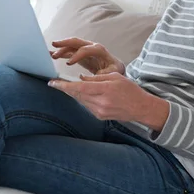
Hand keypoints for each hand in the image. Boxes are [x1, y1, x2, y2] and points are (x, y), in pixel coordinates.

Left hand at [48, 73, 168, 130]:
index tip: (52, 83)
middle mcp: (101, 102)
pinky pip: (86, 105)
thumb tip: (80, 78)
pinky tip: (83, 94)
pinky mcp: (100, 116)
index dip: (64, 86)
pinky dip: (83, 99)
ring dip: (74, 93)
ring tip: (67, 86)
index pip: (79, 87)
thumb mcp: (115, 77)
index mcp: (105, 90)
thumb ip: (96, 78)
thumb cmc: (130, 89)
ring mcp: (100, 111)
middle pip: (77, 94)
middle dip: (65, 88)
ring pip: (80, 100)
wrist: (141, 108)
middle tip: (55, 82)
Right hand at [50, 37, 125, 74]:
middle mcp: (91, 46)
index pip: (86, 50)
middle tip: (54, 45)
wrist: (114, 67)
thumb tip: (97, 74)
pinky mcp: (80, 53)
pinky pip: (69, 51)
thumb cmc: (114, 69)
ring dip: (61, 48)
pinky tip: (51, 53)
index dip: (77, 55)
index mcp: (99, 50)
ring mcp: (84, 49)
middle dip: (65, 43)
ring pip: (71, 46)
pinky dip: (61, 52)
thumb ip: (106, 72)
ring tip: (50, 54)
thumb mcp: (114, 71)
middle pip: (76, 42)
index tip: (69, 64)